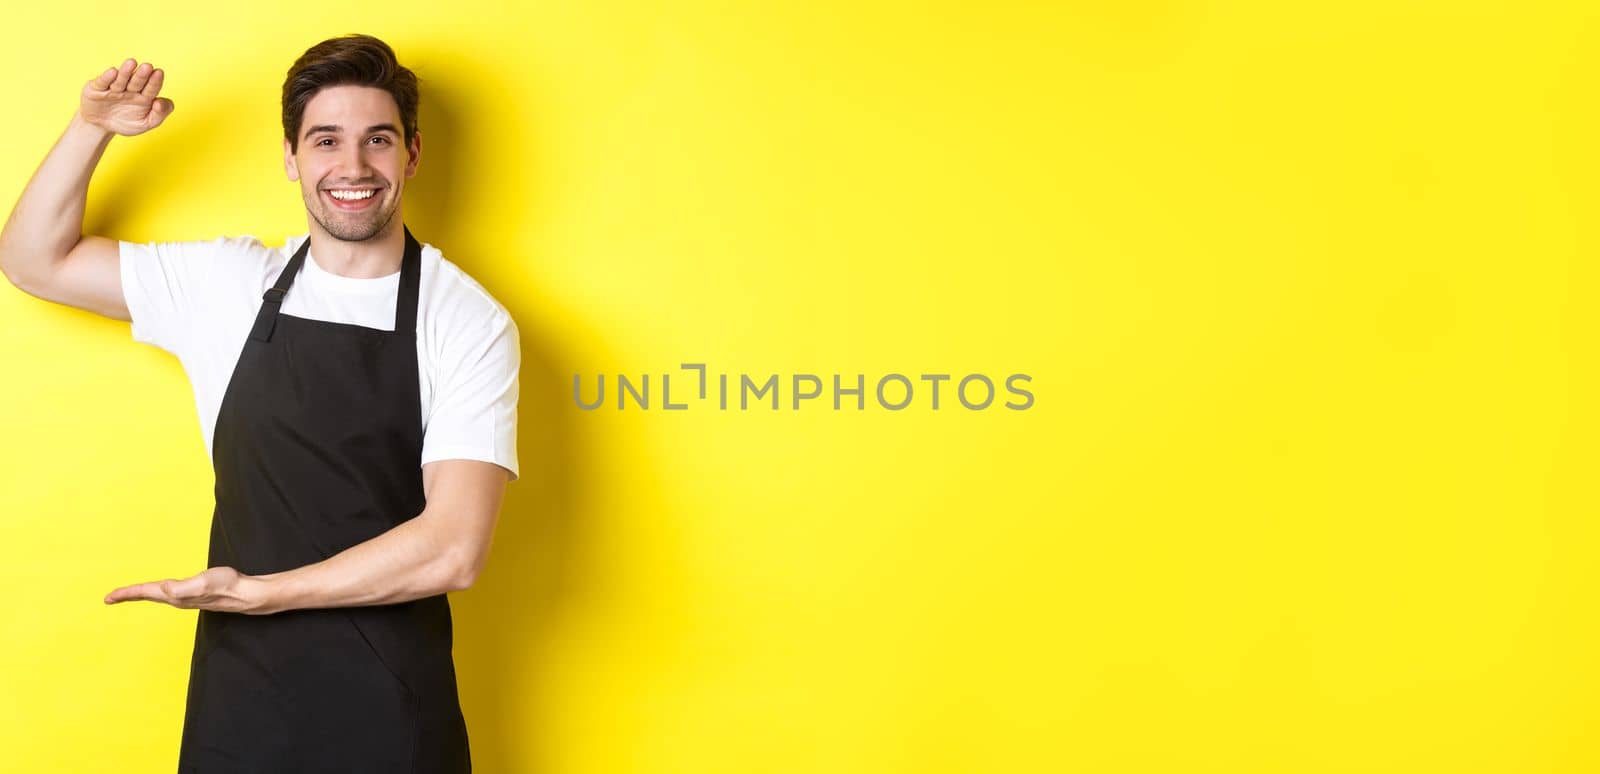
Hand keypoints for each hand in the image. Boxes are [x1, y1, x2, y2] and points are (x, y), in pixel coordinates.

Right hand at [80, 58, 173, 136]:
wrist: (101, 125)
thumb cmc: (126, 122)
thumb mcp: (146, 123)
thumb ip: (159, 114)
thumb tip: (160, 102)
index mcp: (144, 96)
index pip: (152, 88)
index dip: (155, 81)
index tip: (159, 72)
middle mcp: (130, 89)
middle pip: (137, 81)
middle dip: (142, 75)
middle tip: (148, 66)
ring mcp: (114, 87)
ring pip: (121, 80)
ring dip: (126, 72)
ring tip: (132, 63)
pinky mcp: (97, 87)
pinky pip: (103, 82)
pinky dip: (107, 77)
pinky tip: (113, 72)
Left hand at [104, 566, 268, 613]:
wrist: (245, 594)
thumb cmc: (226, 586)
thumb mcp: (203, 582)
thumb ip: (183, 587)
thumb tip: (164, 589)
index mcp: (175, 595)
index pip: (145, 593)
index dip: (126, 594)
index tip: (108, 597)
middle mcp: (177, 598)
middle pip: (147, 596)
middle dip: (129, 596)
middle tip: (111, 598)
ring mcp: (185, 597)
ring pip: (156, 596)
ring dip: (141, 595)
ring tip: (129, 594)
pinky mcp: (193, 594)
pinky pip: (167, 594)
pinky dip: (156, 592)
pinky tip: (160, 591)